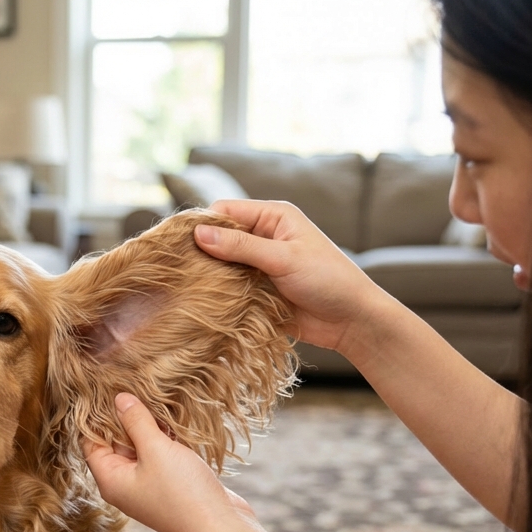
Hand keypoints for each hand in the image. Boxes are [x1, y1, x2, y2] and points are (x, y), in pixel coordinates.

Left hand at [82, 393, 255, 531]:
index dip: (94, 417)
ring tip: (154, 396)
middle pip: (114, 443)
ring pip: (140, 447)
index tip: (103, 389)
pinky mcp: (169, 484)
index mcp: (110, 480)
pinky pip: (159, 455)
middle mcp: (124, 484)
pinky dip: (164, 439)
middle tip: (133, 386)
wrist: (220, 527)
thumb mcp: (156, 450)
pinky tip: (173, 419)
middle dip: (124, 417)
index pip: (90, 443)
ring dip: (147, 426)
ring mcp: (147, 485)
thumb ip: (136, 422)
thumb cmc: (183, 492)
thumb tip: (118, 399)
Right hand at [195, 200, 390, 358]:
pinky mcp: (257, 291)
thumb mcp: (283, 258)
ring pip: (222, 265)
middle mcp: (264, 237)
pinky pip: (230, 288)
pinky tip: (204, 302)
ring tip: (188, 288)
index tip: (180, 245)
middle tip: (180, 270)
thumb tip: (198, 233)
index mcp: (273, 217)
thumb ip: (241, 246)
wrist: (351, 320)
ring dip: (209, 275)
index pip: (225, 211)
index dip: (202, 225)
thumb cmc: (327, 280)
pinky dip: (218, 293)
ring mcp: (259, 265)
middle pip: (220, 237)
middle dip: (202, 252)